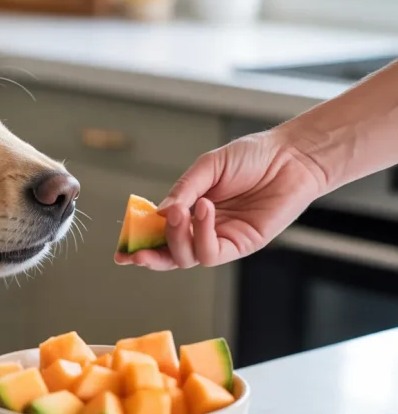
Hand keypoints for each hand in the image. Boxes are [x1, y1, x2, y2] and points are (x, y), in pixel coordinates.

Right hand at [115, 130, 326, 269]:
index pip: (158, 232)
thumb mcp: (208, 166)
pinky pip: (211, 252)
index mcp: (189, 209)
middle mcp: (202, 228)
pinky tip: (204, 210)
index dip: (139, 243)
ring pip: (186, 257)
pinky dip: (201, 234)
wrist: (291, 157)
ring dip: (177, 238)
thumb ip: (183, 190)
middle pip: (168, 253)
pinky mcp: (240, 245)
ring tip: (183, 212)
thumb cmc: (252, 156)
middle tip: (136, 251)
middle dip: (149, 256)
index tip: (122, 250)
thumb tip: (159, 213)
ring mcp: (220, 238)